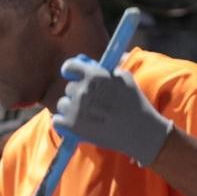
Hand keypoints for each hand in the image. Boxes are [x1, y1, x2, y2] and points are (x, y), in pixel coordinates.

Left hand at [51, 56, 171, 166]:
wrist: (139, 131)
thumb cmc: (135, 103)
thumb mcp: (125, 78)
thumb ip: (106, 70)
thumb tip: (91, 64)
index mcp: (94, 75)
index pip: (70, 66)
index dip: (70, 70)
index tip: (71, 75)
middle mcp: (82, 90)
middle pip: (69, 88)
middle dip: (77, 94)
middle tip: (90, 104)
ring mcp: (76, 109)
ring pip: (63, 105)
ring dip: (71, 109)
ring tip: (87, 117)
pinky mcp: (72, 127)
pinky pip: (57, 121)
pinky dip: (63, 124)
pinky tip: (75, 125)